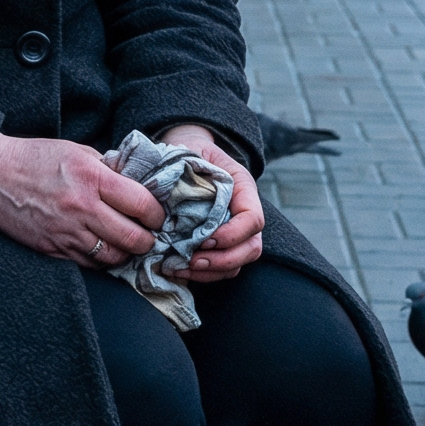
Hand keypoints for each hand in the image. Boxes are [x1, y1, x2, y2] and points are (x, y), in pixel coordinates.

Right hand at [0, 134, 164, 268]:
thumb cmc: (36, 158)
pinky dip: (101, 260)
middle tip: (149, 235)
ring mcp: (66, 232)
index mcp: (92, 178)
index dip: (157, 214)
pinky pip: (88, 265)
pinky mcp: (52, 249)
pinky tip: (102, 249)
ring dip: (126, 254)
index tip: (157, 215)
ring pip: (113, 258)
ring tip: (127, 245)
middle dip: (148, 240)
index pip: (142, 204)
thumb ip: (108, 169)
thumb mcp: (78, 151)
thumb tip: (136, 184)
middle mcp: (82, 208)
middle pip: (133, 238)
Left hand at [155, 125, 264, 283]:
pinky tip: (177, 269)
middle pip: (251, 248)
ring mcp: (235, 232)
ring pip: (237, 263)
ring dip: (210, 272)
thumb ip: (191, 171)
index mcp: (243, 189)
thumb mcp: (193, 151)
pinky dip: (201, 275)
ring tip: (180, 268)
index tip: (206, 238)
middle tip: (192, 260)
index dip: (233, 235)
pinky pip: (220, 269)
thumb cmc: (190, 151)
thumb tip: (172, 195)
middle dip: (222, 260)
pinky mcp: (219, 245)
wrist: (187, 153)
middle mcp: (244, 213)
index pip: (253, 220)